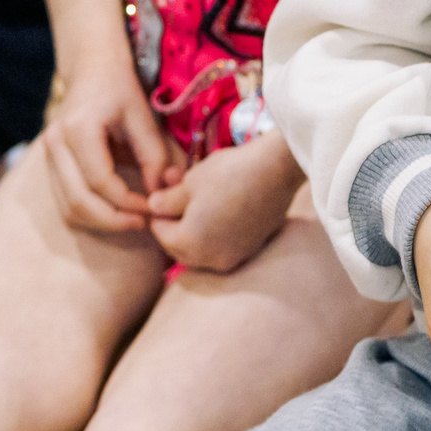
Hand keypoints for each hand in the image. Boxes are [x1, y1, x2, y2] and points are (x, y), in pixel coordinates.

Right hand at [43, 59, 184, 233]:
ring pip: (68, 208)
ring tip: (131, 219)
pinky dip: (90, 213)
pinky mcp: (50, 163)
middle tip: (143, 222)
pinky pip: (66, 200)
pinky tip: (115, 210)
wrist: (91, 66)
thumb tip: (160, 193)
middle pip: (78, 202)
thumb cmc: (120, 88)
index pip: (100, 182)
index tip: (152, 206)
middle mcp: (56, 144)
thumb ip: (154, 155)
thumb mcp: (143, 116)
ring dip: (100, 221)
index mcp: (78, 129)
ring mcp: (47, 154)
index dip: (128, 202)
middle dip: (113, 220)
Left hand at [147, 128, 304, 272]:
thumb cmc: (228, 173)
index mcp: (190, 245)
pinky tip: (220, 204)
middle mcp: (211, 260)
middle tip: (178, 191)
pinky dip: (216, 230)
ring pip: (202, 247)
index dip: (158, 212)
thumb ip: (167, 201)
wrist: (277, 169)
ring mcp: (234, 257)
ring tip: (199, 195)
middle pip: (180, 246)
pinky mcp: (251, 249)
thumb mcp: (190, 182)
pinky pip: (223, 245)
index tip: (164, 191)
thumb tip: (153, 208)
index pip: (160, 234)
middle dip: (175, 221)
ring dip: (195, 226)